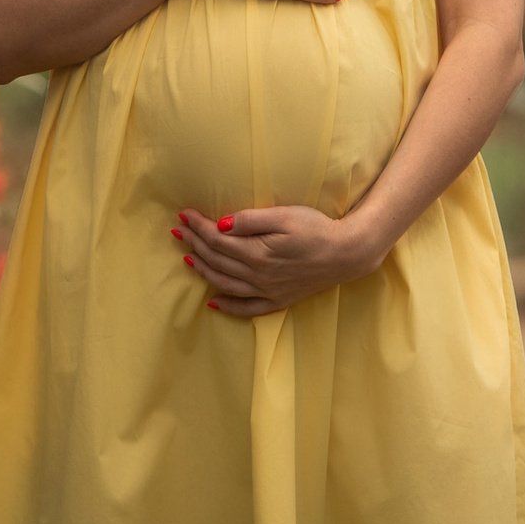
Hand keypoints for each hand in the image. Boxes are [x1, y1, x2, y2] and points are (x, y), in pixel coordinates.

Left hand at [171, 203, 383, 315]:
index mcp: (257, 254)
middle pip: (218, 260)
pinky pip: (247, 308)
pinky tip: (213, 302)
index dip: (198, 227)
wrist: (347, 253)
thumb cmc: (317, 229)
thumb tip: (220, 224)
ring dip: (204, 271)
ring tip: (187, 259)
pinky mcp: (279, 299)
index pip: (217, 239)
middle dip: (194, 244)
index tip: (183, 215)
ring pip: (226, 284)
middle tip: (177, 232)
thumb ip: (250, 220)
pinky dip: (228, 306)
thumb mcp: (285, 216)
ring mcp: (268, 291)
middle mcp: (258, 276)